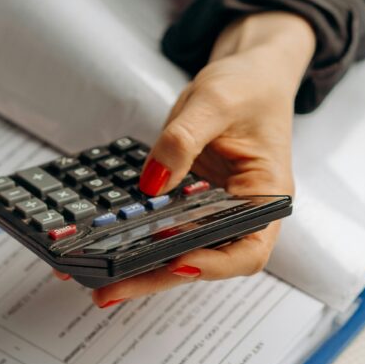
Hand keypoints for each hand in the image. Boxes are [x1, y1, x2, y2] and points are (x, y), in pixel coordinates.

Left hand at [87, 11, 314, 305]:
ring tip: (97, 281)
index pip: (248, 250)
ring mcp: (214, 211)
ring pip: (179, 251)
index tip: (178, 263)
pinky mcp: (189, 203)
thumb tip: (152, 182)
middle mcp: (243, 214)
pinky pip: (164, 228)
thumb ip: (182, 140)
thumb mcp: (215, 101)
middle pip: (204, 261)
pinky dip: (135, 240)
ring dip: (139, 268)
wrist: (249, 72)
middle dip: (156, 278)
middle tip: (108, 291)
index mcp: (267, 196)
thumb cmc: (248, 85)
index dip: (213, 265)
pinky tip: (102, 247)